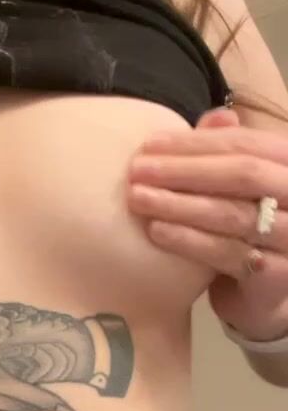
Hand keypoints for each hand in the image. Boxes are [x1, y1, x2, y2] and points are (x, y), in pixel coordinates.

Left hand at [126, 108, 287, 340]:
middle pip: (243, 175)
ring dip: (180, 204)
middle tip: (138, 171)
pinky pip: (227, 252)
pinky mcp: (277, 275)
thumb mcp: (241, 187)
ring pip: (233, 214)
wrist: (265, 295)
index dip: (196, 143)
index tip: (149, 145)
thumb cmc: (249, 230)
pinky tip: (156, 231)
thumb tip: (216, 116)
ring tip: (139, 199)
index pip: (246, 144)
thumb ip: (228, 151)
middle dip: (185, 170)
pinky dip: (189, 240)